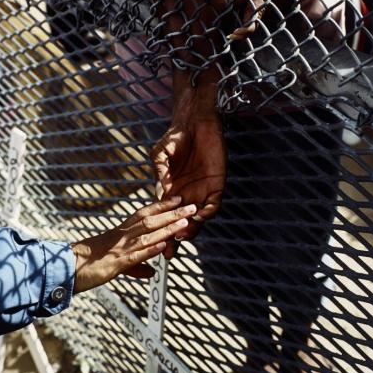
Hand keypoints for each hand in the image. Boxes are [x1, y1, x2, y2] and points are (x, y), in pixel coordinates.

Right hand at [70, 196, 196, 292]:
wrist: (67, 268)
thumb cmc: (88, 263)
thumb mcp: (115, 263)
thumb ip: (136, 266)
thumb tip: (151, 272)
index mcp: (120, 232)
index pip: (144, 213)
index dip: (162, 205)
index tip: (177, 198)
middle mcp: (122, 236)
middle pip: (150, 220)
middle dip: (172, 213)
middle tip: (191, 206)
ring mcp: (119, 248)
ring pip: (147, 235)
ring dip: (168, 228)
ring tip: (185, 222)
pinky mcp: (116, 263)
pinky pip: (136, 255)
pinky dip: (151, 250)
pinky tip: (163, 245)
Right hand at [151, 117, 225, 250]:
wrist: (195, 123)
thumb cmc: (175, 137)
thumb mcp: (160, 154)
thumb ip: (160, 171)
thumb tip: (159, 190)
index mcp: (171, 190)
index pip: (166, 215)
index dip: (161, 230)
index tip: (155, 243)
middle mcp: (186, 194)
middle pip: (181, 222)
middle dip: (175, 237)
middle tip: (169, 250)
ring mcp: (202, 191)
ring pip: (198, 218)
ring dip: (191, 228)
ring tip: (183, 235)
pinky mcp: (216, 185)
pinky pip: (214, 204)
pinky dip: (208, 212)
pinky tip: (199, 215)